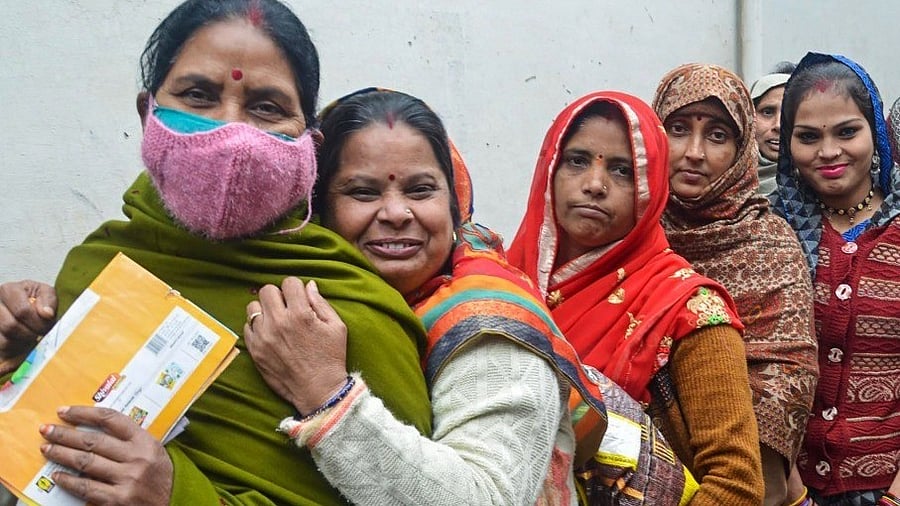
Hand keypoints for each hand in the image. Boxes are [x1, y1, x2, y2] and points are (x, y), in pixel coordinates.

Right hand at [0, 280, 56, 366]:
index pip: (22, 311)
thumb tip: (47, 314)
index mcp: (9, 290)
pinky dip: (15, 349)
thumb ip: (49, 300)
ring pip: (4, 340)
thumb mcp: (45, 293)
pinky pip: (2, 348)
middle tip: (40, 334)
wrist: (26, 306)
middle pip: (11, 326)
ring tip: (31, 336)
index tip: (46, 327)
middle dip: (30, 334)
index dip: (37, 323)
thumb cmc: (35, 299)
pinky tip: (22, 341)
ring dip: (22, 342)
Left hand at [39, 406, 171, 504]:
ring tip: (47, 449)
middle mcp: (136, 458)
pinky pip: (86, 487)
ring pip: (86, 462)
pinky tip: (58, 475)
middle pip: (93, 441)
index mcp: (145, 441)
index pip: (111, 419)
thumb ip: (129, 439)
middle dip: (65, 434)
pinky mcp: (118, 499)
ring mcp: (127, 479)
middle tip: (46, 430)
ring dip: (61, 455)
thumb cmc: (159, 474)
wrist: (175, 501)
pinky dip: (68, 481)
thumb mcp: (152, 450)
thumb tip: (93, 428)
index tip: (65, 412)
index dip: (84, 414)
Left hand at [244, 277, 348, 414]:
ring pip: (253, 307)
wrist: (318, 390)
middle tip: (287, 308)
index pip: (289, 283)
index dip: (296, 288)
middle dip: (279, 296)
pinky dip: (257, 327)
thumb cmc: (330, 358)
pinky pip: (247, 327)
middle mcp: (278, 323)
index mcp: (300, 314)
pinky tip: (270, 334)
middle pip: (267, 290)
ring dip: (264, 310)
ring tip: (276, 321)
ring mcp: (263, 337)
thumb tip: (309, 285)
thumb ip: (320, 303)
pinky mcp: (255, 351)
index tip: (299, 298)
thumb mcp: (336, 327)